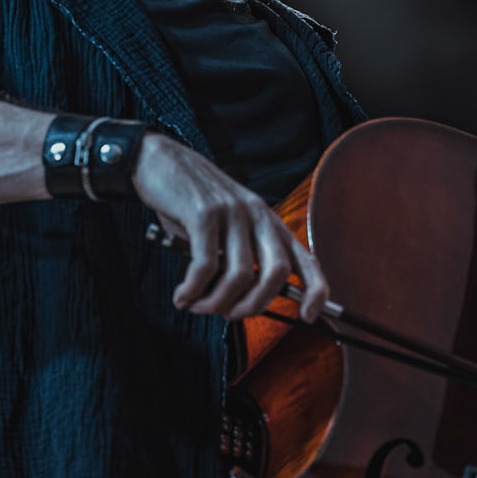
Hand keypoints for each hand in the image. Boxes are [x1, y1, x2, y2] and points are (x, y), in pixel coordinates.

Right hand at [133, 133, 327, 321]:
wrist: (160, 161)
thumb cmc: (192, 202)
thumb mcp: (226, 228)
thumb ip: (238, 259)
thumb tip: (240, 304)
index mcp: (269, 223)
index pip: (306, 259)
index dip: (316, 290)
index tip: (309, 316)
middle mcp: (257, 216)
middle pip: (277, 273)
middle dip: (255, 305)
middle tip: (228, 315)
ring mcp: (232, 213)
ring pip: (240, 275)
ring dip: (216, 302)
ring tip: (196, 305)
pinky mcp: (204, 213)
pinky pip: (205, 266)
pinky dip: (193, 290)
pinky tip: (182, 295)